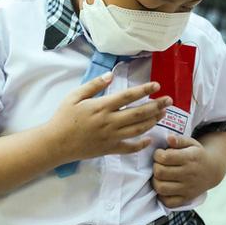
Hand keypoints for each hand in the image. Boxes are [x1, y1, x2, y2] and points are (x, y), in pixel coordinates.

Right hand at [49, 72, 172, 161]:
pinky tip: (149, 139)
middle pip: (138, 113)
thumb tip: (111, 75)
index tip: (157, 85)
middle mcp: (110, 121)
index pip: (128, 96)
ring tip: (163, 114)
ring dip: (153, 121)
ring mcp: (111, 137)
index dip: (144, 90)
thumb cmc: (64, 117)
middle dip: (156, 106)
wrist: (56, 143)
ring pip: (138, 129)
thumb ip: (94, 85)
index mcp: (102, 106)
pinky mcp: (109, 149)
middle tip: (169, 100)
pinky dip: (141, 145)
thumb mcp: (74, 96)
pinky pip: (129, 148)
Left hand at [151, 135, 214, 207]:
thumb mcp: (191, 143)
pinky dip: (162, 195)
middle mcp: (188, 174)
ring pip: (161, 188)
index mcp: (189, 158)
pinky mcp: (186, 198)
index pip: (165, 157)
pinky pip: (168, 202)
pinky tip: (164, 186)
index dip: (157, 154)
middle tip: (159, 164)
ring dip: (156, 180)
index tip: (160, 153)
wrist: (212, 171)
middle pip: (160, 172)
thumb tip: (169, 138)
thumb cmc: (197, 154)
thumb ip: (179, 140)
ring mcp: (187, 188)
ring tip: (160, 175)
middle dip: (155, 166)